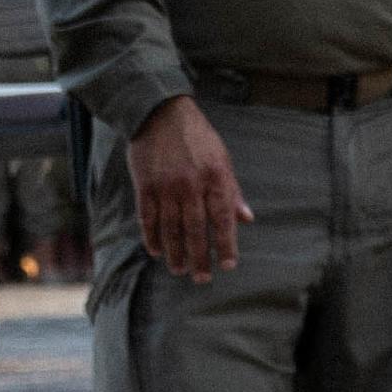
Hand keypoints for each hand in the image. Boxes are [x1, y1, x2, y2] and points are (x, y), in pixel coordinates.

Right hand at [128, 94, 247, 277]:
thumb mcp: (222, 159)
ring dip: (175, 253)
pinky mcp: (145, 185)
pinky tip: (156, 251)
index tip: (228, 265)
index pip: (222, 218)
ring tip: (179, 269)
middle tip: (202, 278)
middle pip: (195, 230)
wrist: (160, 113)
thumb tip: (247, 219)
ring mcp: (166, 186)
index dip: (226, 244)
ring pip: (171, 229)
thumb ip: (232, 191)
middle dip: (200, 257)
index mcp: (215, 177)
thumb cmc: (197, 137)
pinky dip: (152, 237)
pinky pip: (148, 218)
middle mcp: (191, 184)